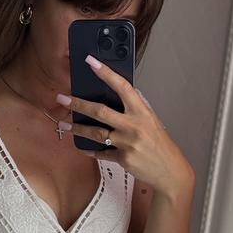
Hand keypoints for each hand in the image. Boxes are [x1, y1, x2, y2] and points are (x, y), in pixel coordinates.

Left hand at [56, 55, 193, 195]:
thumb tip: (120, 92)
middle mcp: (133, 125)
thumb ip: (135, 107)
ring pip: (96, 133)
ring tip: (64, 125)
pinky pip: (102, 153)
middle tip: (62, 99)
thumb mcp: (151, 120)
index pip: (122, 86)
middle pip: (100, 111)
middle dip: (78, 104)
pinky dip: (91, 151)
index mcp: (141, 112)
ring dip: (77, 129)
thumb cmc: (159, 143)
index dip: (106, 73)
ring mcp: (127, 143)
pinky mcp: (123, 159)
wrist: (170, 170)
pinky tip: (82, 147)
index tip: (91, 62)